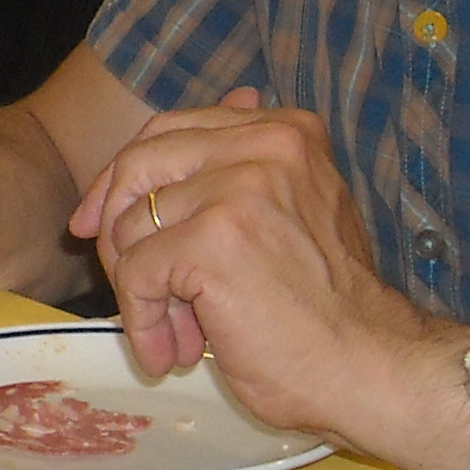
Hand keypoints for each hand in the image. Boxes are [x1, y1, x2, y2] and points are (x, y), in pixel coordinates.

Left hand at [70, 93, 469, 469]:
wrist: (373, 368)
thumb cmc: (330, 306)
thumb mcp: (296, 209)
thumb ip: (247, 166)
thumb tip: (231, 101)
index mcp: (286, 131)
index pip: (170, 130)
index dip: (123, 177)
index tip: (97, 221)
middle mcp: (264, 145)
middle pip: (137, 166)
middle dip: (112, 229)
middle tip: (121, 284)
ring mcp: (237, 190)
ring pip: (130, 228)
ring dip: (141, 293)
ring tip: (179, 335)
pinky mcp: (211, 241)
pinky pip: (136, 275)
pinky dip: (143, 322)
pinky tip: (174, 353)